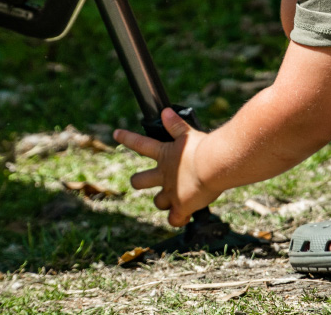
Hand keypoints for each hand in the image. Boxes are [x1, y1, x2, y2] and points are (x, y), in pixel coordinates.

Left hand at [114, 108, 221, 226]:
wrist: (214, 166)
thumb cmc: (204, 148)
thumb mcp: (188, 134)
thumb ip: (175, 125)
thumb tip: (165, 111)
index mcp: (165, 155)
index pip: (141, 144)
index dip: (127, 138)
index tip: (116, 134)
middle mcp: (164, 175)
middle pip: (139, 181)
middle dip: (139, 181)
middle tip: (142, 181)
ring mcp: (171, 192)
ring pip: (158, 202)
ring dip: (163, 202)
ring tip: (174, 200)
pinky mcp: (181, 207)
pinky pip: (175, 219)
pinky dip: (178, 219)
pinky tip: (185, 217)